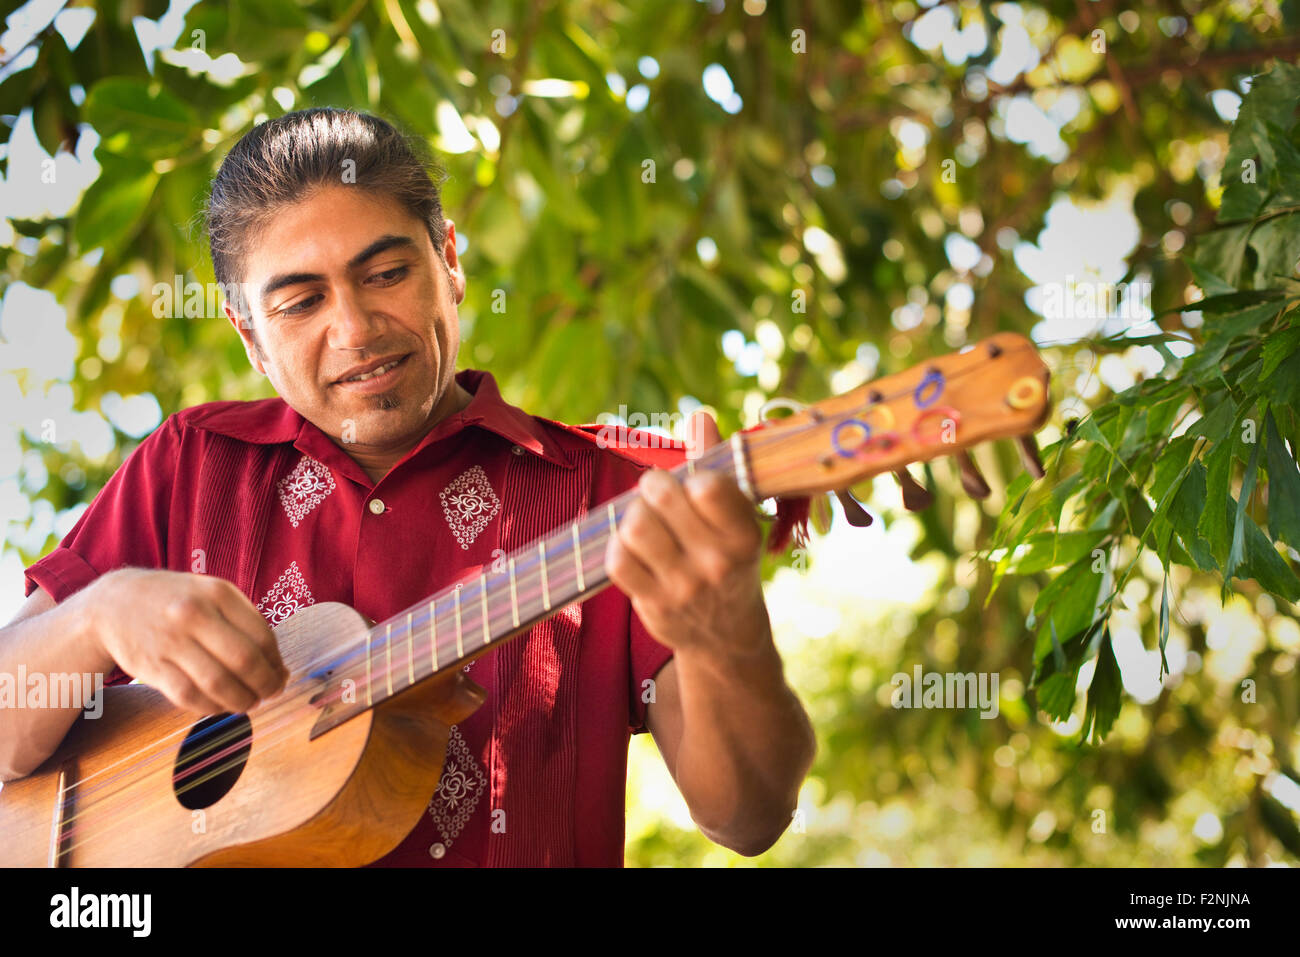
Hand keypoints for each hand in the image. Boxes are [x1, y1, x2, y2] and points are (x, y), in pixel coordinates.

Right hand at [79, 568, 288, 714]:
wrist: (115, 603)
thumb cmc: (178, 601)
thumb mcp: (212, 593)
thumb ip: (245, 622)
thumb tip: (278, 667)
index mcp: (218, 593)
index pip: (262, 635)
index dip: (276, 662)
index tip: (280, 674)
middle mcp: (194, 614)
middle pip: (244, 660)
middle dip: (266, 684)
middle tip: (271, 693)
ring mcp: (171, 641)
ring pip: (218, 683)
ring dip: (241, 701)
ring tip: (249, 703)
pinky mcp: (152, 666)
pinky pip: (190, 697)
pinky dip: (211, 707)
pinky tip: (220, 705)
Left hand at [605, 411, 768, 657]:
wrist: (728, 636)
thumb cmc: (728, 560)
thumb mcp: (736, 518)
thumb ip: (715, 464)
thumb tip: (699, 416)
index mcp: (743, 534)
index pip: (707, 485)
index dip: (691, 477)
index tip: (693, 486)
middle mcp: (717, 562)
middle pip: (661, 496)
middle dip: (654, 486)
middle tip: (658, 495)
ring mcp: (684, 587)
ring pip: (635, 527)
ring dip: (633, 516)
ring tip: (645, 522)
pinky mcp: (653, 606)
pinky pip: (617, 561)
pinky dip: (618, 548)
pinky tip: (634, 550)